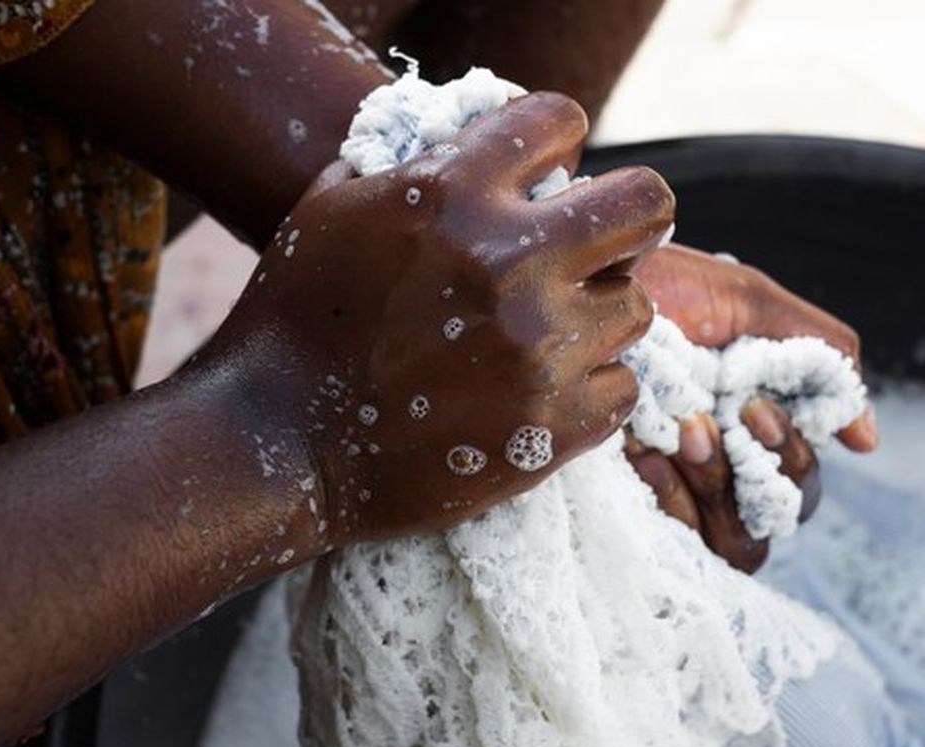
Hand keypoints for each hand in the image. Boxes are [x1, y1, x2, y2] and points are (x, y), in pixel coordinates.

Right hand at [194, 93, 673, 548]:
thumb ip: (410, 166)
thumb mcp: (331, 210)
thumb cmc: (292, 322)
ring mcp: (540, 348)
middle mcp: (509, 262)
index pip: (561, 121)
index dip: (557, 143)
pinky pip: (623, 387)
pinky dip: (590, 389)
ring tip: (548, 334)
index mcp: (452, 194)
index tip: (549, 174)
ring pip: (637, 306)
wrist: (276, 446)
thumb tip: (470, 142)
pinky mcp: (554, 426)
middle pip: (647, 204)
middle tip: (600, 246)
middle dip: (628, 220)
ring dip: (599, 315)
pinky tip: (541, 391)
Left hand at [627, 244, 877, 571]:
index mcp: (752, 425)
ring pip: (738, 543)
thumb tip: (866, 440)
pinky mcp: (630, 505)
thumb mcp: (747, 303)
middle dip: (759, 471)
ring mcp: (675, 491)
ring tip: (682, 434)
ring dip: (717, 486)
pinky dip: (672, 500)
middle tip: (717, 422)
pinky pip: (681, 544)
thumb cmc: (659, 286)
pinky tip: (644, 454)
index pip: (799, 482)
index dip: (793, 458)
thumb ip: (819, 357)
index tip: (757, 412)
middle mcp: (720, 467)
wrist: (578, 285)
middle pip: (779, 518)